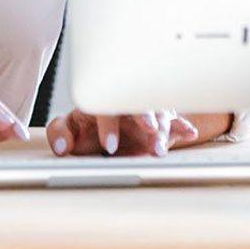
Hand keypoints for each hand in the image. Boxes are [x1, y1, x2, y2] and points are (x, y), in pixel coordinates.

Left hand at [45, 109, 198, 157]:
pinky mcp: (161, 120)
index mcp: (102, 100)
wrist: (108, 124)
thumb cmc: (88, 125)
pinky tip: (189, 133)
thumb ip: (60, 134)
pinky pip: (175, 119)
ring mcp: (146, 109)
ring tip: (161, 148)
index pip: (105, 107)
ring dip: (163, 128)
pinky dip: (182, 126)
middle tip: (149, 130)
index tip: (110, 145)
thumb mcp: (69, 127)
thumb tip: (61, 147)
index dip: (108, 125)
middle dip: (144, 115)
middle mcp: (126, 102)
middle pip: (138, 102)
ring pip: (158, 113)